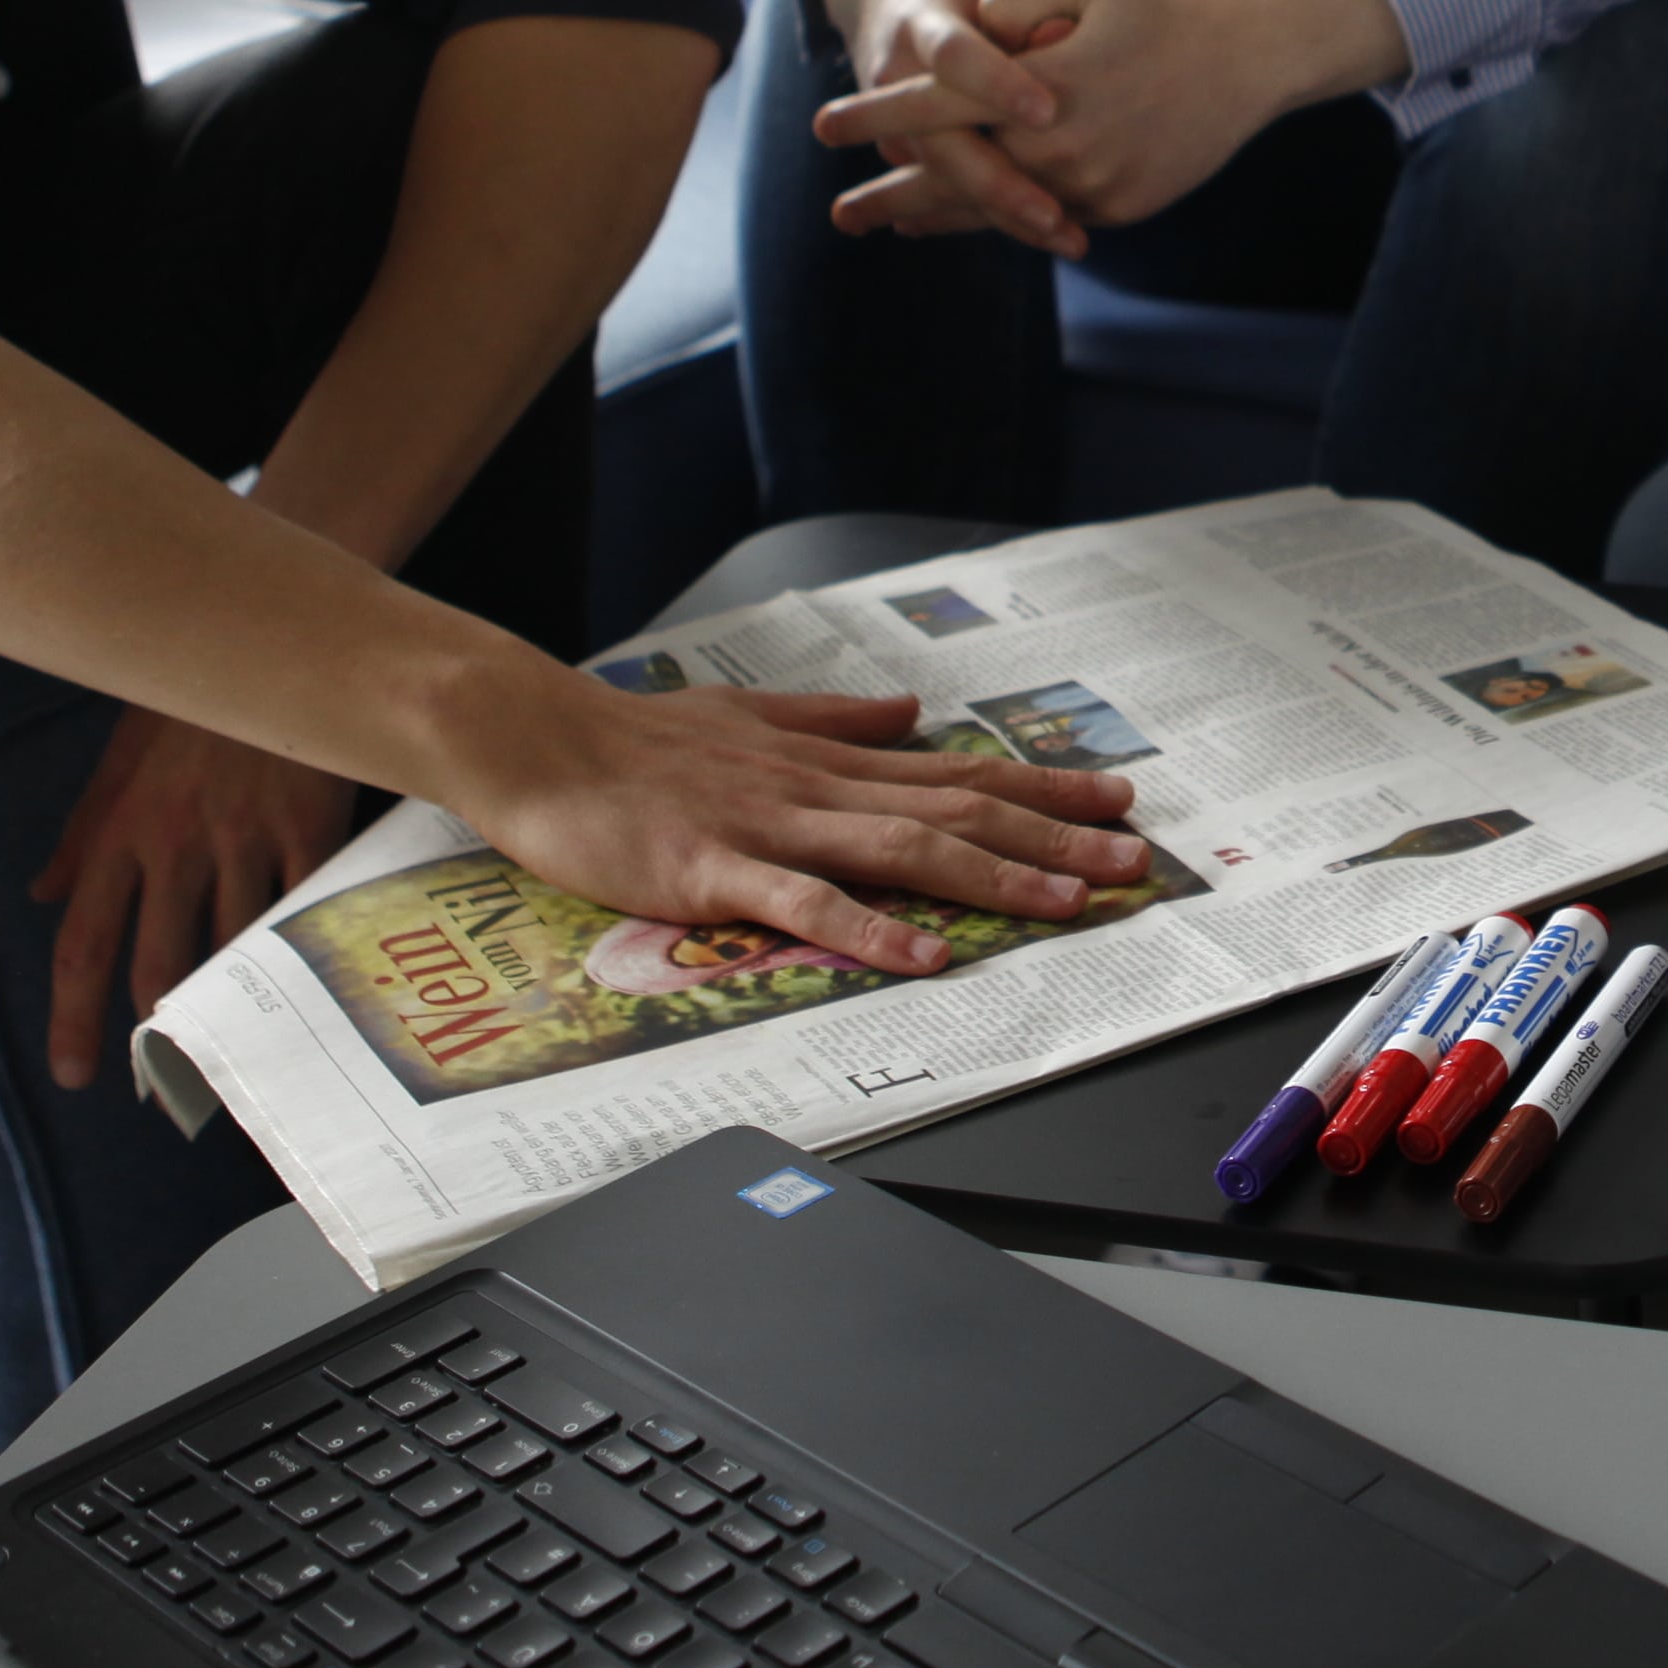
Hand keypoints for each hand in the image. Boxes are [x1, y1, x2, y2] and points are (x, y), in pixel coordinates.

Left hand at [32, 705, 363, 1090]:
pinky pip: (307, 904)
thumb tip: (43, 895)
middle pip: (161, 963)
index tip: (77, 1073)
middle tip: (176, 1082)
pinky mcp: (309, 821)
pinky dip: (310, 949)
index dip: (73, 1017)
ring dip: (242, 1004)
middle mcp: (176, 842)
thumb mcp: (115, 762)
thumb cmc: (184, 701)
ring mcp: (245, 834)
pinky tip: (320, 984)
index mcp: (121, 831)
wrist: (265, 634)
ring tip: (251, 1049)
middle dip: (165, 1032)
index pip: (83, 942)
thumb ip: (82, 837)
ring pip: (236, 945)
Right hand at [451, 675, 1152, 976]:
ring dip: (992, 877)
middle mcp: (816, 788)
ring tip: (1065, 902)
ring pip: (902, 853)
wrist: (537, 741)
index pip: (956, 774)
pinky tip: (923, 955)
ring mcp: (770, 828)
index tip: (1114, 800)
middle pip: (955, 811)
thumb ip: (834, 716)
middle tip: (1129, 859)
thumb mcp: (751, 711)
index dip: (1043, 790)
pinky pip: (805, 905)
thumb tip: (907, 713)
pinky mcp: (716, 872)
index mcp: (826, 760)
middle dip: (1051, 837)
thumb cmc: (636, 738)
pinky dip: (870, 930)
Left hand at [820, 0, 1402, 251]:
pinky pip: (1041, 219)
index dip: (880, 115)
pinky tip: (956, 224)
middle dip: (892, 193)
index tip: (825, 124)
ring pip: (997, 211)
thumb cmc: (1155, 5)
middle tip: (839, 213)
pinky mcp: (1116, 208)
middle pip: (958, 176)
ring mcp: (1094, 187)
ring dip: (934, 220)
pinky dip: (993, 223)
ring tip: (881, 228)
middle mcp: (1067, 148)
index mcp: (1047, 85)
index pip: (943, 105)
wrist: (1245, 60)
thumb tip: (968, 35)